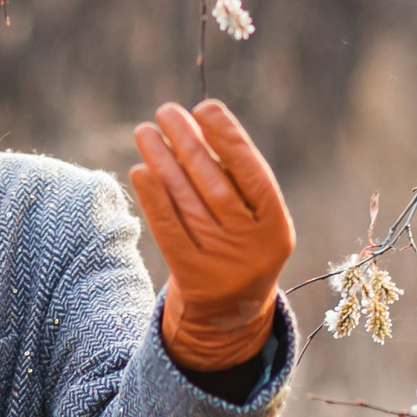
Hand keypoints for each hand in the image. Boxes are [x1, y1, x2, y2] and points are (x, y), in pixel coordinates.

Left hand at [129, 100, 292, 371]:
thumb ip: (235, 178)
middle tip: (166, 111)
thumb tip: (195, 124)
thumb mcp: (254, 217)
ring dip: (163, 161)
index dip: (229, 138)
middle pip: (214, 184)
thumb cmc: (242, 242)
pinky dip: (153, 198)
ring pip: (187, 202)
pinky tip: (141, 170)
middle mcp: (251, 245)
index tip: (204, 106)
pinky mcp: (189, 276)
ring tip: (145, 132)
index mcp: (276, 224)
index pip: (253, 173)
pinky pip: (168, 229)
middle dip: (188, 142)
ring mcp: (220, 262)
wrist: (231, 310)